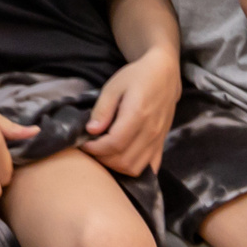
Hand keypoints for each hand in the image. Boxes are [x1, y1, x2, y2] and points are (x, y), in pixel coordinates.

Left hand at [80, 49, 178, 176]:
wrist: (163, 76)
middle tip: (90, 148)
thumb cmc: (136, 77)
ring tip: (103, 153)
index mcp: (137, 115)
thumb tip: (91, 131)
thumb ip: (102, 109)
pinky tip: (120, 159)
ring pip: (135, 169)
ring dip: (115, 167)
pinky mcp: (162, 144)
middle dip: (102, 159)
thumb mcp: (113, 86)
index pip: (114, 144)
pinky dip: (133, 170)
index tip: (83, 143)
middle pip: (124, 161)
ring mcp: (158, 141)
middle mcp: (150, 132)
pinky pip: (150, 168)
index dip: (95, 149)